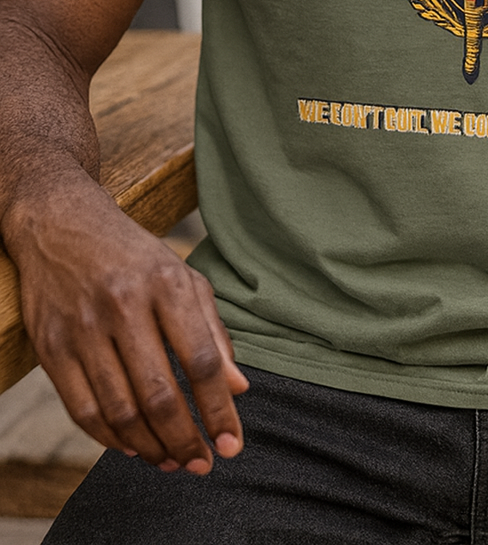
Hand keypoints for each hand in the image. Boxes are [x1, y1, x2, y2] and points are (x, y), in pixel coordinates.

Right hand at [6, 174, 247, 473]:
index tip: (233, 444)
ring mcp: (83, 327)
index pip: (200, 360)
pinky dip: (109, 438)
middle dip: (185, 440)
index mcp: (167, 284)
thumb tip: (238, 388)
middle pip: (160, 393)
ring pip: (121, 409)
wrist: (61, 223)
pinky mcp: (50, 345)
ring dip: (150, 447)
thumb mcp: (182, 276)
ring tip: (171, 462)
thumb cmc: (132, 256)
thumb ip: (213, 331)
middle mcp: (125, 304)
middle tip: (201, 463)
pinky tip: (131, 445)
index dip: (219, 410)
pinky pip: (82, 409)